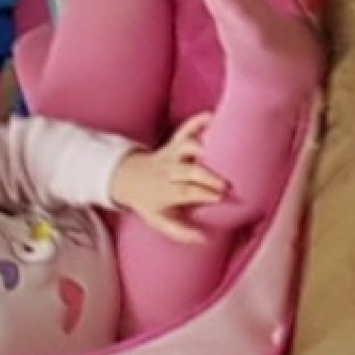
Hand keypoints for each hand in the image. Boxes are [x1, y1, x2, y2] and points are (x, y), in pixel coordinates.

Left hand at [108, 113, 225, 242]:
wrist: (128, 178)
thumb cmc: (149, 202)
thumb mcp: (159, 222)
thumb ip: (181, 232)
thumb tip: (204, 238)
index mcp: (166, 191)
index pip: (186, 191)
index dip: (203, 193)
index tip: (221, 197)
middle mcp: (168, 171)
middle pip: (188, 170)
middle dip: (207, 175)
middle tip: (226, 182)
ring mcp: (170, 154)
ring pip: (185, 146)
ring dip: (201, 146)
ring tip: (223, 146)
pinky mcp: (172, 143)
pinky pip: (184, 129)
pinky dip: (197, 121)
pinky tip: (212, 116)